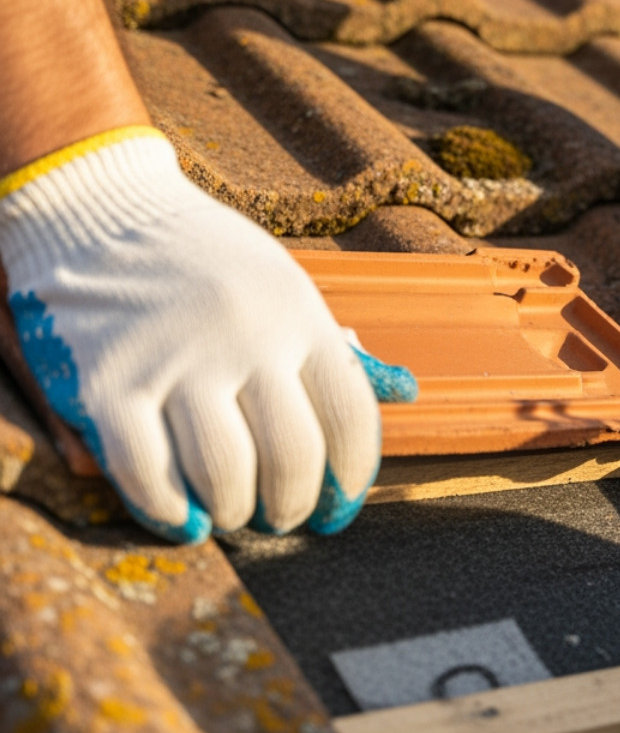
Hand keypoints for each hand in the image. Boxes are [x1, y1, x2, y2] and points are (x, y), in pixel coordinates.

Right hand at [0, 128, 414, 542]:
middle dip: (293, 506)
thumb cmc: (209, 269)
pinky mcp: (106, 385)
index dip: (351, 481)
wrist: (100, 215)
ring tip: (230, 510)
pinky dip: (170, 512)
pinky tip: (183, 516)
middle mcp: (247, 340)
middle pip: (294, 458)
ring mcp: (175, 362)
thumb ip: (336, 349)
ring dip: (233, 512)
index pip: (352, 420)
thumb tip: (407, 393)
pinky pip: (148, 475)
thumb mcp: (286, 290)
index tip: (336, 509)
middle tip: (281, 518)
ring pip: (225, 475)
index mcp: (302, 318)